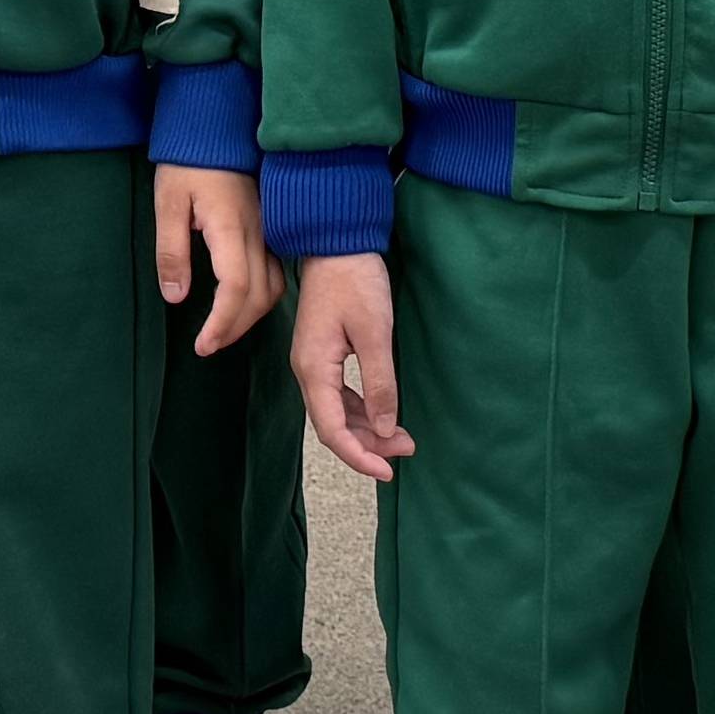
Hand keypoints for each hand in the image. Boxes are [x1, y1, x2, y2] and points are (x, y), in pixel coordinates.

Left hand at [157, 161, 273, 357]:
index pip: (236, 289)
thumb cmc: (189, 161)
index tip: (203, 344)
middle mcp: (258, 233)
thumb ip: (172, 251)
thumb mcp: (168, 203)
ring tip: (223, 330)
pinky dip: (261, 297)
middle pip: (259, 296)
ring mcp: (268, 230)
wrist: (218, 125)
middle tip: (208, 345)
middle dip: (235, 328)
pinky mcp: (269, 227)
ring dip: (251, 316)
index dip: (221, 323)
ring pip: (273, 287)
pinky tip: (242, 303)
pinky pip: (275, 272)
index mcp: (231, 228)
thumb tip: (176, 297)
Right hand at [293, 257, 405, 482]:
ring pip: (337, 411)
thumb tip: (386, 428)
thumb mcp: (374, 332)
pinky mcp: (324, 353)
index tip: (387, 471)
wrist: (337, 242)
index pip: (331, 429)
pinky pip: (339, 394)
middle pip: (333, 424)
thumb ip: (380, 382)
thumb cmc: (355, 281)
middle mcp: (307, 371)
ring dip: (367, 429)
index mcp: (314, 368)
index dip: (358, 456)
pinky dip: (362, 409)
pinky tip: (384, 413)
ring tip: (403, 438)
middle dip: (369, 444)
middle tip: (407, 451)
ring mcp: (314, 363)